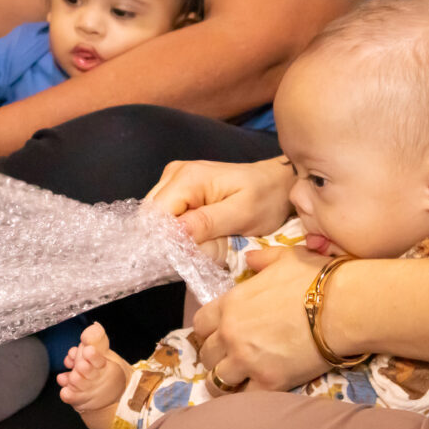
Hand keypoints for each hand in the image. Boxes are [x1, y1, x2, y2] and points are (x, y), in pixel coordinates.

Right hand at [144, 156, 293, 243]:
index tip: (186, 255)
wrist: (276, 182)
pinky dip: (177, 227)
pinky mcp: (177, 187)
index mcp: (188, 178)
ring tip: (201, 240)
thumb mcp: (242, 215)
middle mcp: (174, 173)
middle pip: (151, 217)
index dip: (165, 240)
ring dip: (173, 234)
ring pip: (156, 217)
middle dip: (169, 238)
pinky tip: (197, 232)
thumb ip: (207, 223)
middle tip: (197, 250)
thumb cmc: (265, 198)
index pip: (155, 216)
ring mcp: (173, 178)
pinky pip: (165, 213)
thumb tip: (173, 235)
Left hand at [193, 246, 348, 391]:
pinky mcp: (269, 381)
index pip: (200, 324)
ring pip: (218, 381)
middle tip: (230, 358)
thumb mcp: (285, 257)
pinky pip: (245, 398)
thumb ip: (262, 259)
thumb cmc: (317, 278)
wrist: (344, 306)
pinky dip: (248, 396)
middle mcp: (232, 333)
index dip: (208, 331)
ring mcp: (248, 360)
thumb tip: (251, 259)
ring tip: (238, 380)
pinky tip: (256, 390)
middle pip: (206, 354)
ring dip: (226, 381)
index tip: (219, 334)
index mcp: (231, 304)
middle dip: (216, 357)